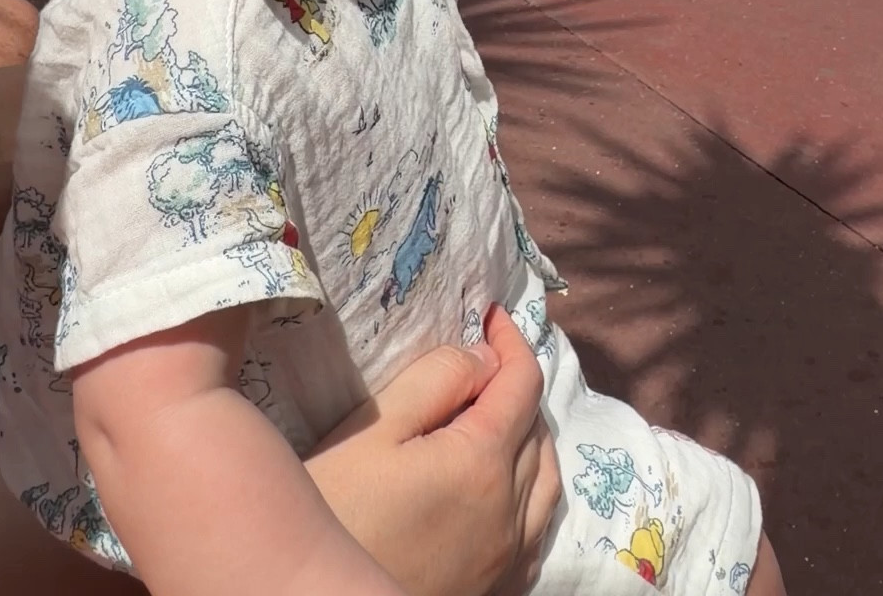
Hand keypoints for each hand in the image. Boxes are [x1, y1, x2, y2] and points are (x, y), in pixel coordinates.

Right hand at [307, 307, 560, 595]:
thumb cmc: (336, 509)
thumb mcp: (374, 427)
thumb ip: (436, 380)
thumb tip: (483, 358)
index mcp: (483, 462)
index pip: (522, 383)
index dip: (510, 340)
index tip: (490, 314)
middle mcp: (510, 511)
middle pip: (538, 429)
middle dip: (517, 385)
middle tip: (482, 361)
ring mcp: (508, 556)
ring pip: (546, 480)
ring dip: (531, 437)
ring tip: (496, 415)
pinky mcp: (496, 587)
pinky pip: (538, 529)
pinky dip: (533, 493)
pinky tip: (503, 486)